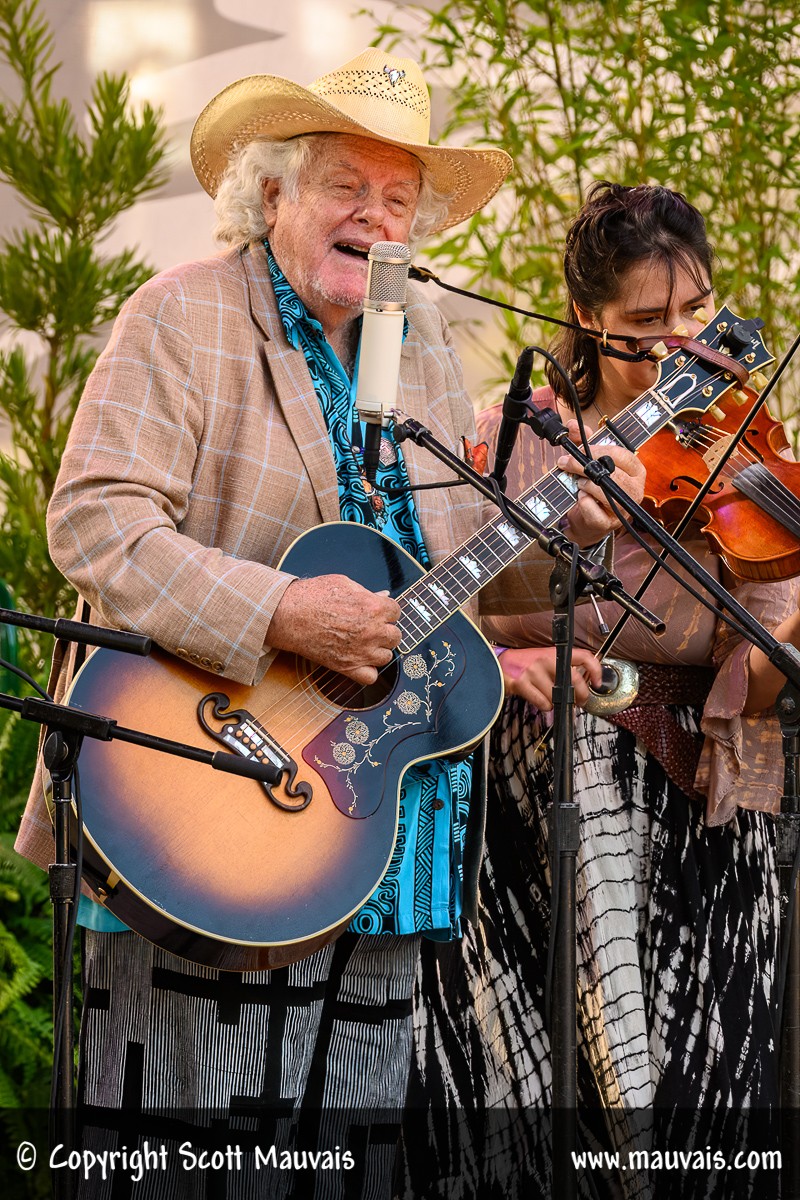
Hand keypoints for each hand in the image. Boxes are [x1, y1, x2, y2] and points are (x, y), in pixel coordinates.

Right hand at [266, 575, 400, 684]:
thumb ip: (367, 592)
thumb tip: (383, 596)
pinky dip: (368, 671)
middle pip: (395, 636)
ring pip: (386, 657)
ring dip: (378, 650)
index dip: (386, 611)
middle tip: (370, 627)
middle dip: (385, 630)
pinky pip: (371, 677)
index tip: (377, 612)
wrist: (288, 615)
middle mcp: (371, 631)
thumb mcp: (344, 583)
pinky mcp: (347, 667)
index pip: (396, 612)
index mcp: (373, 608)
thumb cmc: (312, 596)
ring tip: (364, 643)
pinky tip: (360, 660)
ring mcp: (361, 652)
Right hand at [499, 645, 602, 711]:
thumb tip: (581, 687)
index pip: (583, 656)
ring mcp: (534, 671)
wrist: (497, 664)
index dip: (596, 670)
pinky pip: (543, 703)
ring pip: (557, 696)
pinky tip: (538, 699)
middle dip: (581, 695)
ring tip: (548, 697)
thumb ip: (562, 668)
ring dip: (556, 703)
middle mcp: (546, 659)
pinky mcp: (522, 683)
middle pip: (574, 679)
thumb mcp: (545, 659)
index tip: (597, 683)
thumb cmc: (524, 664)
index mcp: (554, 653)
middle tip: (580, 702)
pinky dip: (544, 706)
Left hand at [556, 420, 645, 545]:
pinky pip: (594, 509)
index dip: (598, 451)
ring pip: (604, 490)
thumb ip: (583, 442)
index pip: (621, 455)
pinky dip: (583, 501)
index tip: (579, 450)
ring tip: (579, 482)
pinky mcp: (609, 523)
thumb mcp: (591, 462)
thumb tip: (571, 425)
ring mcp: (623, 508)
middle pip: (612, 473)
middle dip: (585, 466)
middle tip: (568, 463)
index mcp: (635, 471)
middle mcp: (634, 489)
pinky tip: (581, 497)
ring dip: (586, 483)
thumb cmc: (594, 487)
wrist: (589, 520)